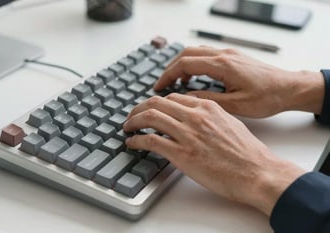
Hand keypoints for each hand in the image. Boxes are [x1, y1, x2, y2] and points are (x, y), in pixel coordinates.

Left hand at [123, 93, 304, 215]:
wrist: (257, 172)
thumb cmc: (247, 152)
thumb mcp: (229, 123)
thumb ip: (209, 117)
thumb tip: (194, 119)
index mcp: (207, 107)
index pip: (172, 98)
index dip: (157, 102)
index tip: (150, 109)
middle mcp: (195, 116)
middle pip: (157, 103)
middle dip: (139, 108)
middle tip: (132, 116)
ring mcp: (187, 134)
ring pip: (150, 117)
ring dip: (133, 121)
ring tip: (127, 127)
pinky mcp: (182, 153)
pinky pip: (150, 140)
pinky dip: (136, 139)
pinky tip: (132, 143)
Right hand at [154, 46, 324, 117]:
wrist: (289, 88)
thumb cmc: (268, 97)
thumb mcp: (236, 105)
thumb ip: (208, 100)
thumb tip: (186, 99)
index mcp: (223, 66)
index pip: (185, 63)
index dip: (168, 75)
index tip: (158, 87)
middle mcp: (224, 55)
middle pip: (186, 54)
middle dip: (170, 68)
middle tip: (161, 85)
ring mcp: (228, 54)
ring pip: (195, 52)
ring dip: (181, 65)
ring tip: (174, 83)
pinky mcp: (232, 58)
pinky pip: (206, 56)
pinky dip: (193, 65)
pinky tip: (193, 79)